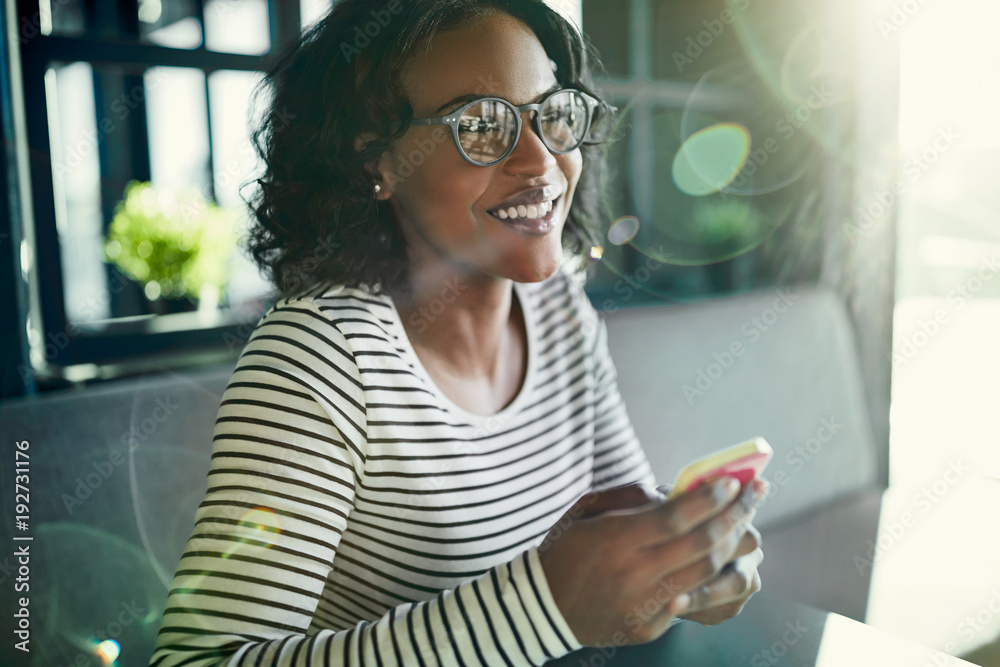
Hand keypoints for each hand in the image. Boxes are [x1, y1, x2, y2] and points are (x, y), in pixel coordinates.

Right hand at [537, 477, 754, 645]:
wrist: (542, 608)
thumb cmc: (565, 549)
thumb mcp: (586, 509)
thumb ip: (630, 497)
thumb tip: (673, 494)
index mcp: (615, 539)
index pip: (676, 517)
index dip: (710, 499)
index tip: (732, 482)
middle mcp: (633, 574)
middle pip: (701, 545)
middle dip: (735, 515)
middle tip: (756, 493)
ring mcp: (644, 605)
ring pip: (705, 574)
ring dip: (731, 545)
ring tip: (746, 523)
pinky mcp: (649, 627)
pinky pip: (690, 599)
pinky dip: (709, 576)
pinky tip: (721, 557)